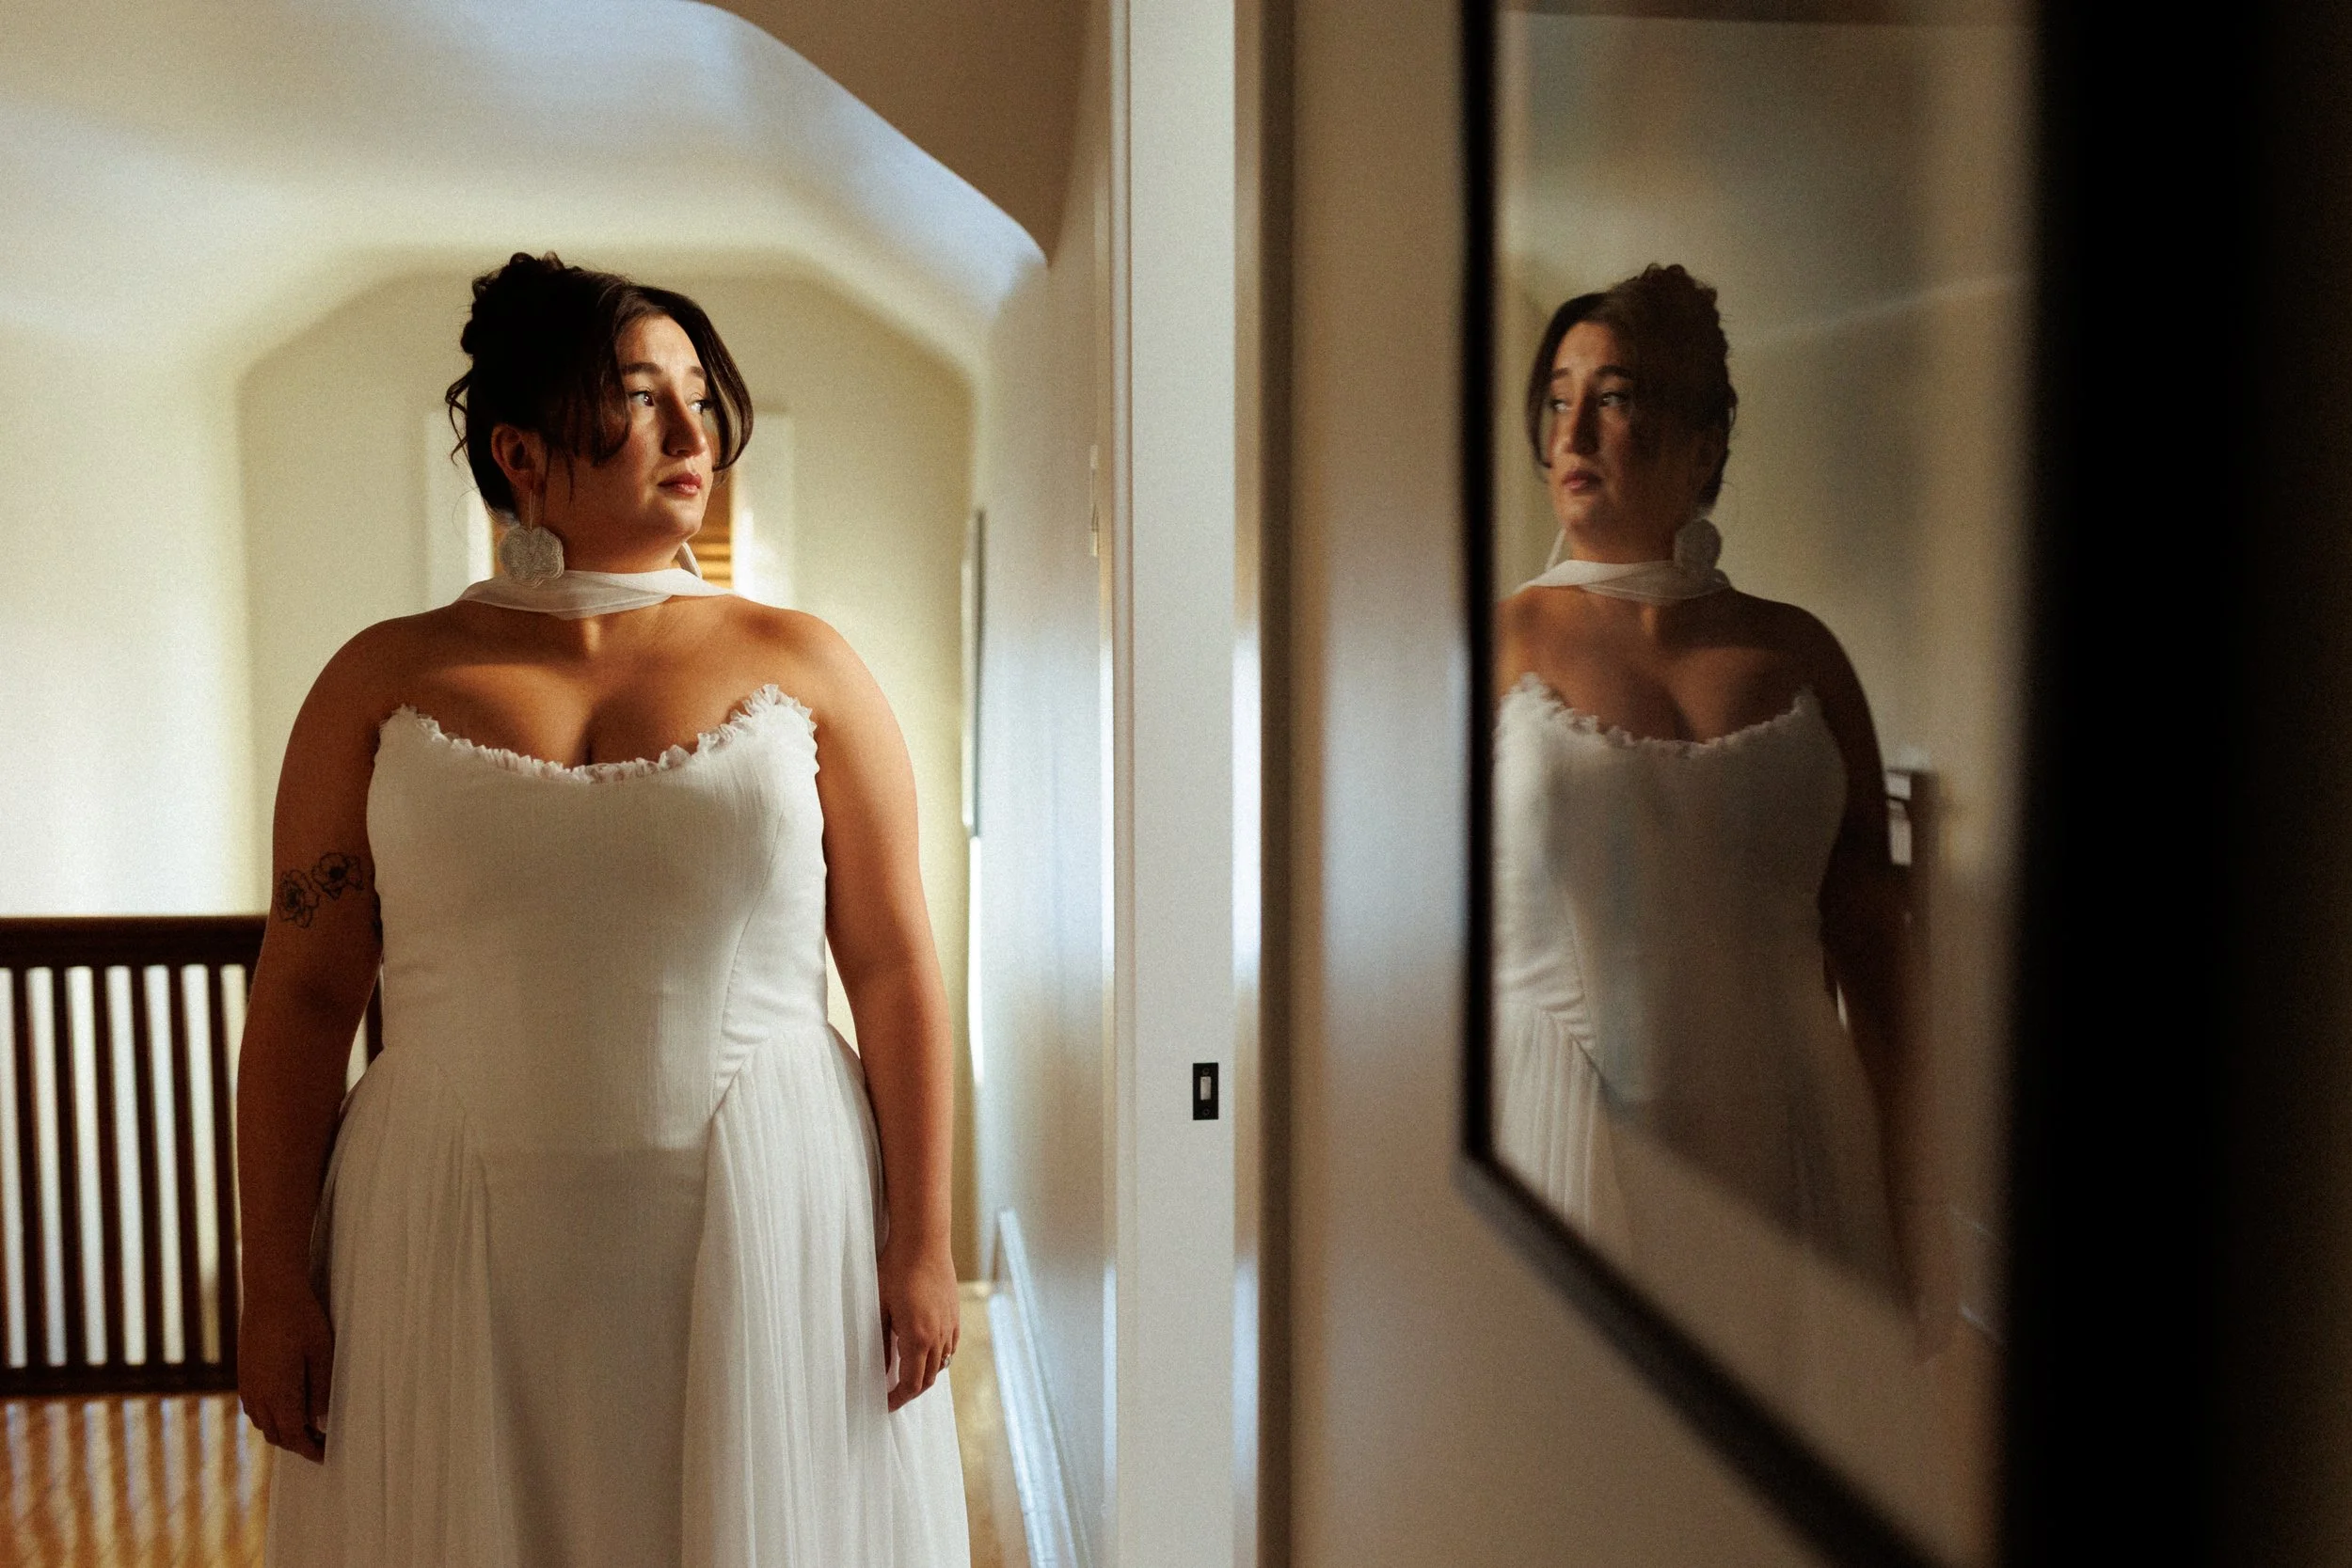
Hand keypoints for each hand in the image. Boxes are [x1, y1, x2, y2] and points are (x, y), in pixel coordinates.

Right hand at [239, 1276, 333, 1461]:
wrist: (270, 1292)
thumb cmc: (303, 1319)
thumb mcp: (322, 1354)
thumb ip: (322, 1390)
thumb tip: (321, 1422)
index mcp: (279, 1394)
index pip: (294, 1435)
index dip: (310, 1449)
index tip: (325, 1455)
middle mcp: (258, 1395)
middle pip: (277, 1434)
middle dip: (298, 1444)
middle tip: (321, 1443)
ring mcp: (248, 1385)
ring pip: (263, 1423)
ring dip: (283, 1431)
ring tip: (308, 1427)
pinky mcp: (244, 1374)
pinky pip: (254, 1408)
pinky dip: (270, 1417)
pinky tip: (287, 1407)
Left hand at [877, 1235, 958, 1410]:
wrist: (923, 1240)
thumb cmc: (895, 1270)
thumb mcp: (879, 1308)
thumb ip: (880, 1343)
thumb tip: (881, 1370)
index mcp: (917, 1338)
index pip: (911, 1383)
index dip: (898, 1399)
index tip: (885, 1405)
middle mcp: (938, 1336)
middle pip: (928, 1379)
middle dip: (911, 1392)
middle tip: (893, 1396)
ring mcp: (949, 1325)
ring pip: (942, 1364)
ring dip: (925, 1376)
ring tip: (906, 1376)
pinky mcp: (955, 1314)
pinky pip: (950, 1347)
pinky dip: (939, 1358)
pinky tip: (925, 1353)